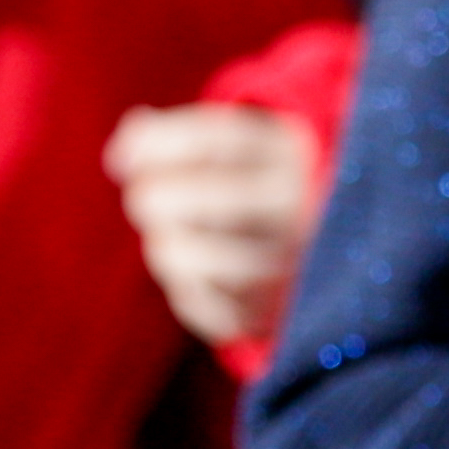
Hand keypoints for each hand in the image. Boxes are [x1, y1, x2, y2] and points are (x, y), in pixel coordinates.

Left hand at [107, 100, 328, 350]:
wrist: (327, 249)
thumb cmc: (252, 184)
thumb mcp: (228, 145)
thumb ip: (168, 135)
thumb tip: (122, 152)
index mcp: (292, 155)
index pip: (211, 140)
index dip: (152, 146)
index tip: (123, 158)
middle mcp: (300, 209)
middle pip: (188, 200)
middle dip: (150, 197)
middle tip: (150, 199)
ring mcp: (289, 267)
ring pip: (182, 256)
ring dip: (164, 244)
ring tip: (176, 238)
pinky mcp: (267, 314)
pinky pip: (195, 304)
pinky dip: (186, 287)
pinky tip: (199, 274)